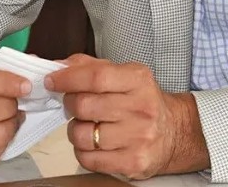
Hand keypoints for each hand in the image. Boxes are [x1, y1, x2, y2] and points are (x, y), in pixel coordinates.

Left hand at [44, 54, 208, 179]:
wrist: (174, 133)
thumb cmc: (143, 102)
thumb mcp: (125, 75)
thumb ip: (92, 66)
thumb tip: (60, 66)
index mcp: (138, 80)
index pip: (96, 77)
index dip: (68, 79)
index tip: (52, 81)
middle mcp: (142, 108)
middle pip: (85, 106)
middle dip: (70, 105)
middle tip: (75, 105)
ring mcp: (138, 137)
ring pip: (82, 135)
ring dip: (76, 130)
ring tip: (88, 126)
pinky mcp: (133, 162)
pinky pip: (88, 159)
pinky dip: (83, 151)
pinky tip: (95, 144)